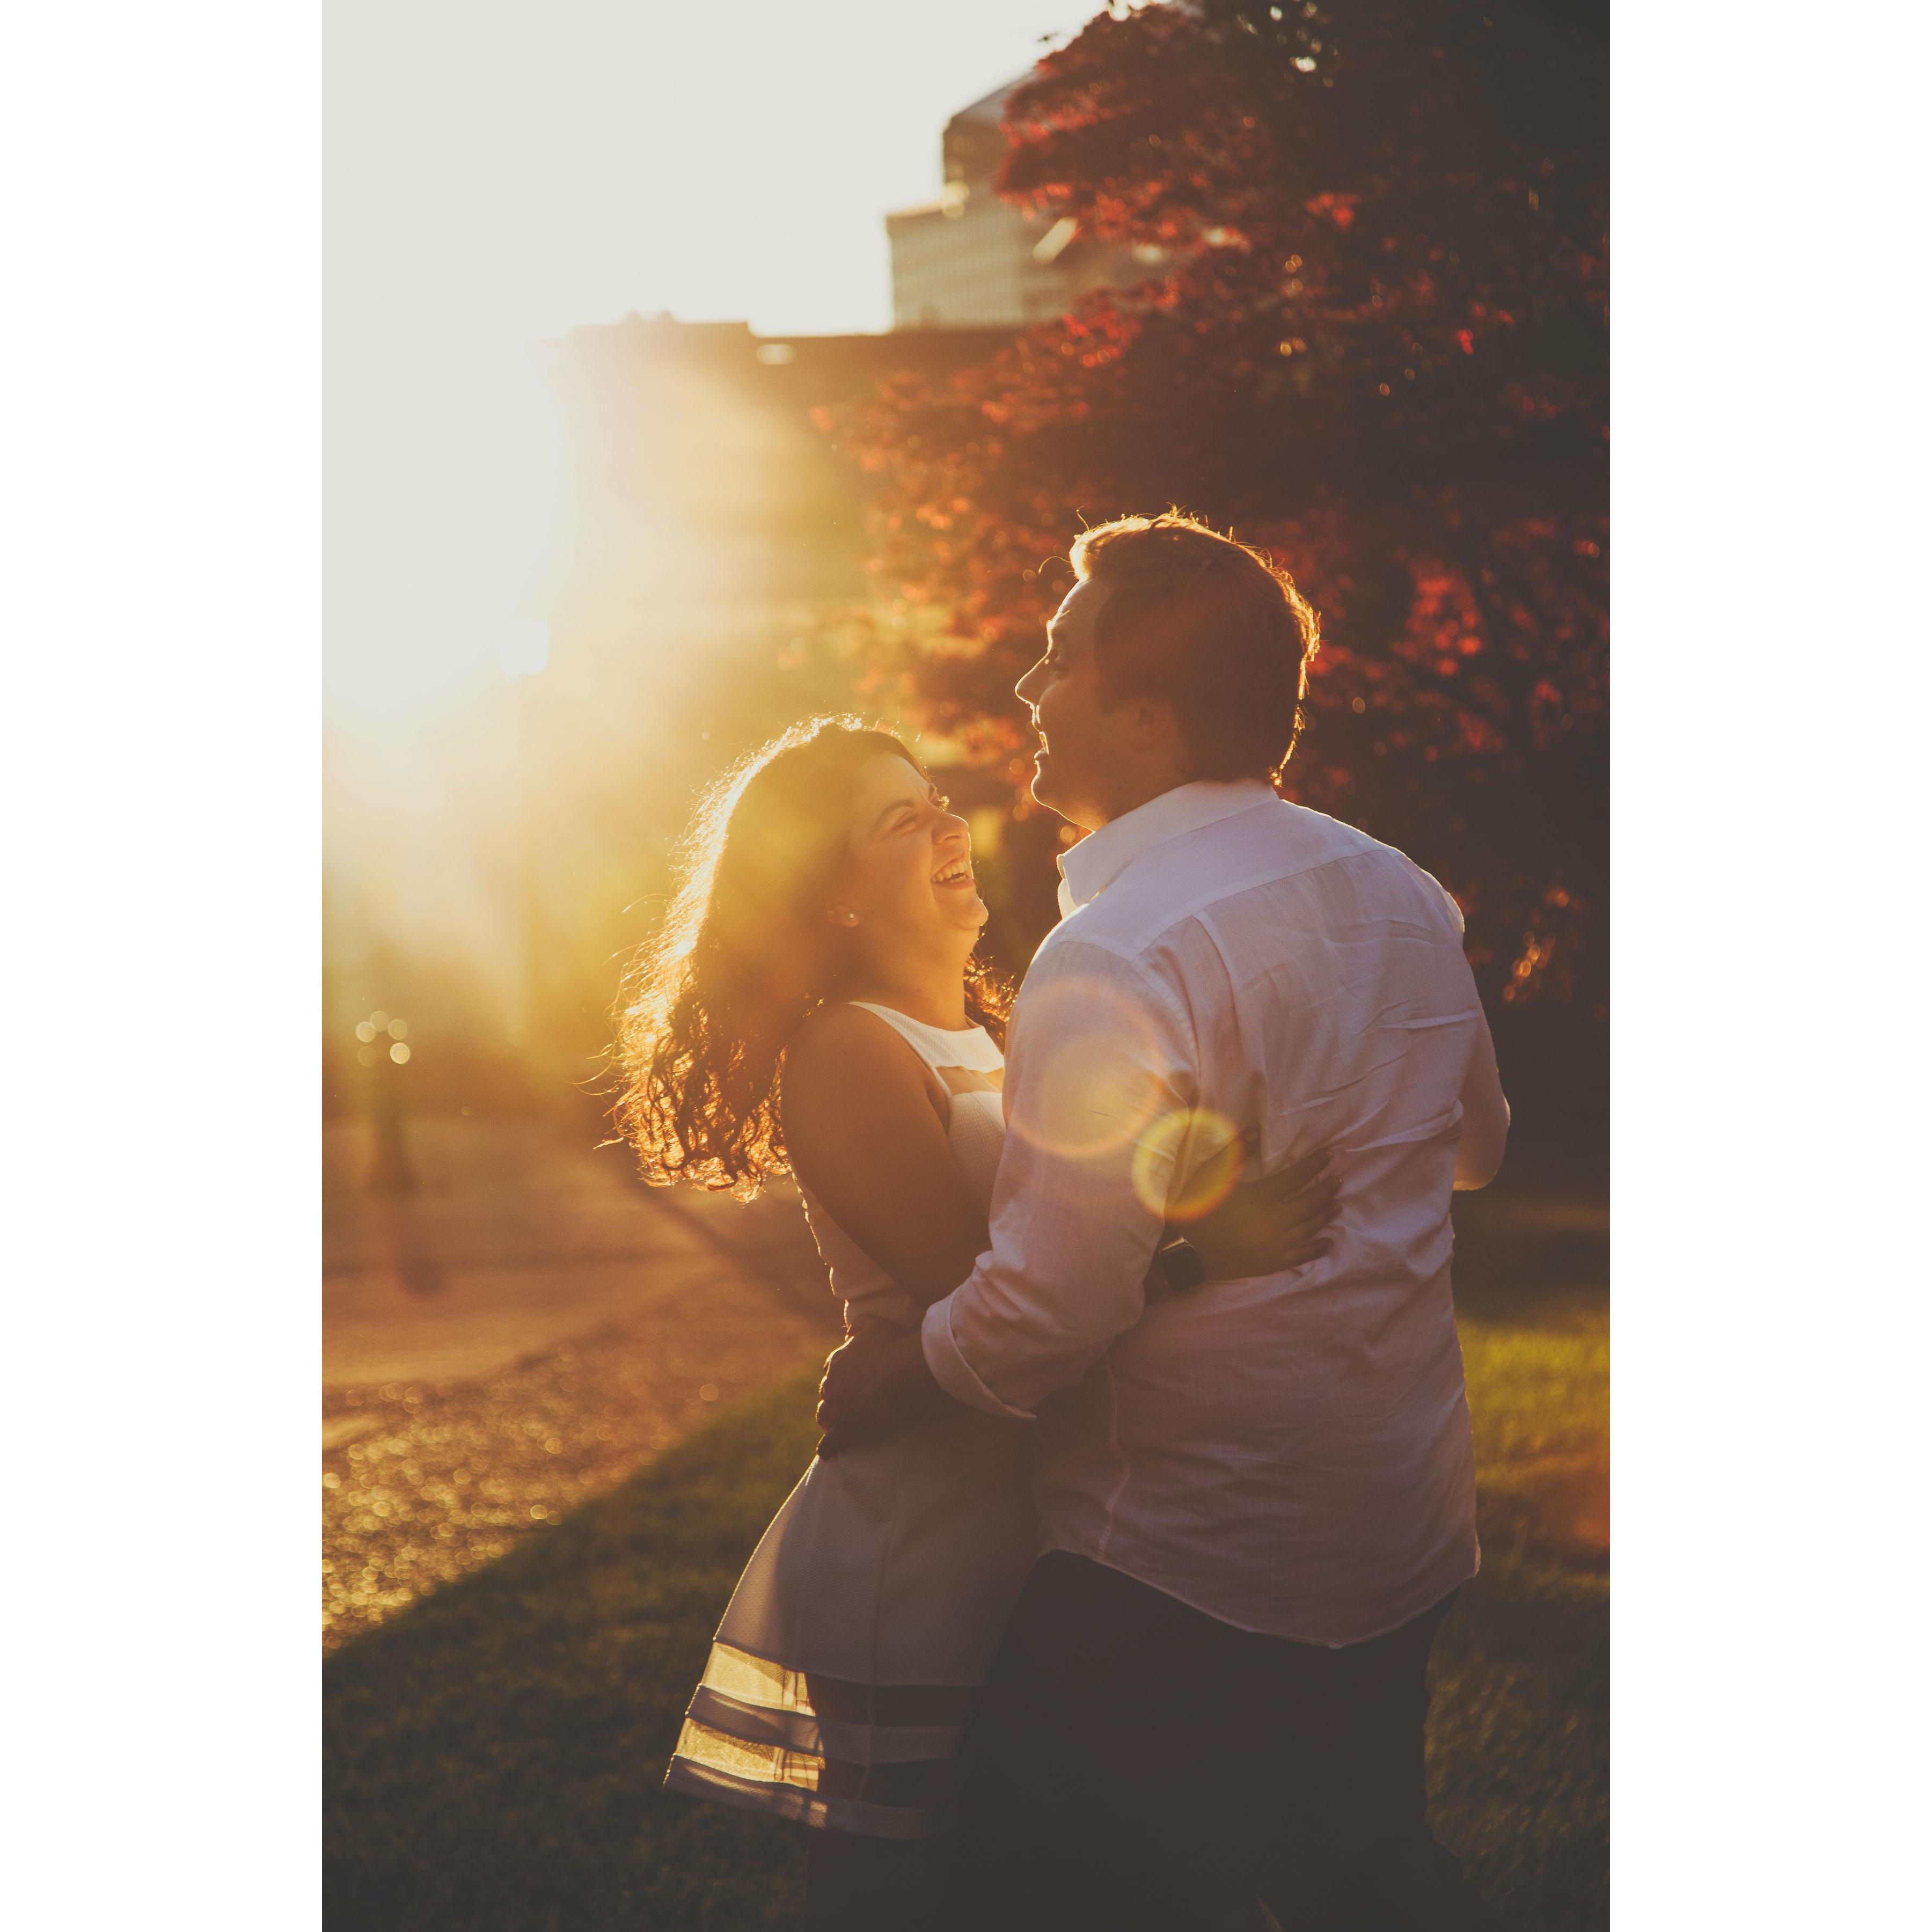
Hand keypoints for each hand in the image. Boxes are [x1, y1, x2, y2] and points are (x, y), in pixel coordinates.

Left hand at [816, 1325, 955, 1454]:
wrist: (903, 1374)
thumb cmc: (894, 1347)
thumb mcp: (877, 1326)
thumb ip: (860, 1325)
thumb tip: (848, 1330)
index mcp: (837, 1361)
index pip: (832, 1370)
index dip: (842, 1376)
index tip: (851, 1381)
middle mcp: (832, 1384)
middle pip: (828, 1392)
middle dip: (836, 1396)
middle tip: (850, 1402)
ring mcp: (837, 1408)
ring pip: (825, 1415)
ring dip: (830, 1418)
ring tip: (838, 1424)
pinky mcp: (846, 1429)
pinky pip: (831, 1442)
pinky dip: (828, 1446)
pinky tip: (827, 1452)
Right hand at [1180, 1146, 1339, 1281]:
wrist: (1185, 1251)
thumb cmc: (1197, 1208)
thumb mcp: (1211, 1173)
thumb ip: (1236, 1150)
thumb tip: (1258, 1129)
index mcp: (1262, 1195)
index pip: (1298, 1175)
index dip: (1316, 1163)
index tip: (1330, 1154)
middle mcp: (1275, 1219)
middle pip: (1310, 1202)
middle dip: (1327, 1189)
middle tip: (1339, 1180)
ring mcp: (1276, 1244)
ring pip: (1310, 1227)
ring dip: (1325, 1214)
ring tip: (1337, 1204)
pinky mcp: (1271, 1262)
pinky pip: (1301, 1255)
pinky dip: (1317, 1248)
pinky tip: (1328, 1242)